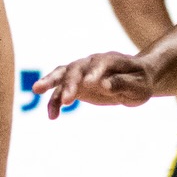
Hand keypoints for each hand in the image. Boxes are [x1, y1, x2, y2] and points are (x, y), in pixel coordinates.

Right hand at [35, 52, 153, 117]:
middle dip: (69, 83)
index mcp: (110, 60)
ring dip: (49, 82)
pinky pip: (61, 92)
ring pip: (61, 75)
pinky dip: (54, 102)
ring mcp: (81, 73)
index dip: (94, 72)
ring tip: (35, 90)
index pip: (99, 63)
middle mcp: (91, 63)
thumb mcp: (138, 86)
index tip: (90, 84)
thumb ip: (121, 83)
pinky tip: (52, 116)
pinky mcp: (75, 85)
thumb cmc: (140, 82)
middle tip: (65, 100)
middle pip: (75, 69)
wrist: (134, 81)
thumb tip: (102, 84)